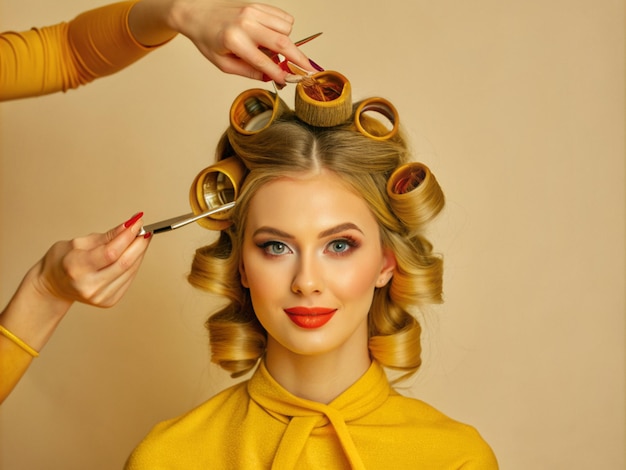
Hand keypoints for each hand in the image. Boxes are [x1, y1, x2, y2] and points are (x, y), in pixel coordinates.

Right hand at [33, 212, 150, 307]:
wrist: (54, 286)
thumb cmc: (63, 261)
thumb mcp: (78, 242)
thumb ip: (107, 236)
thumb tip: (129, 226)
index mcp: (76, 268)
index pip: (110, 252)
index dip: (127, 236)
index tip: (137, 222)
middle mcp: (89, 285)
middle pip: (124, 262)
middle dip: (139, 243)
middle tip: (145, 230)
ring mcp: (100, 296)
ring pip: (130, 270)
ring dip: (140, 253)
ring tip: (141, 239)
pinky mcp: (109, 301)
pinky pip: (129, 278)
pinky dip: (135, 264)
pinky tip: (134, 254)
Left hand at [129, 0, 313, 83]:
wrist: (197, 12)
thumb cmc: (208, 39)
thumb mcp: (223, 63)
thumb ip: (248, 71)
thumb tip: (269, 76)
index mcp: (234, 40)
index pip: (264, 61)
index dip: (279, 74)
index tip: (290, 81)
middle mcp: (245, 23)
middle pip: (282, 42)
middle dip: (298, 58)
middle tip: (308, 70)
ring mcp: (253, 11)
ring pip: (286, 28)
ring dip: (287, 42)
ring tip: (272, 49)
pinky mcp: (258, 4)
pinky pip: (284, 17)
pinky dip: (284, 29)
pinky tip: (272, 35)